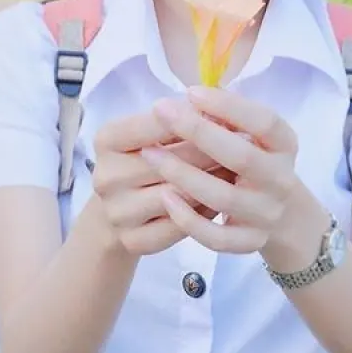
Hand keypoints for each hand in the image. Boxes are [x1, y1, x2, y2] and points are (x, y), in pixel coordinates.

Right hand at [91, 109, 235, 256]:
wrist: (120, 207)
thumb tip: (222, 112)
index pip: (156, 123)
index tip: (227, 115)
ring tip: (239, 171)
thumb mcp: (154, 130)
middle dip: (212, 151)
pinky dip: (205, 214)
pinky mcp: (132, 240)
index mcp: (107, 139)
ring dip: (213, 183)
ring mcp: (117, 212)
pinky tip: (221, 201)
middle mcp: (105, 176)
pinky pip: (180, 228)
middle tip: (246, 144)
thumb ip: (181, 118)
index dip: (195, 118)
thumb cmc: (147, 156)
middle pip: (171, 161)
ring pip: (179, 196)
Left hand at [142, 88, 328, 260]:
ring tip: (150, 154)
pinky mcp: (250, 242)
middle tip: (161, 111)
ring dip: (183, 174)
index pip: (265, 122)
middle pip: (242, 156)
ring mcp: (267, 214)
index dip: (229, 106)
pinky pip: (217, 237)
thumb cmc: (253, 162)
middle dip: (198, 132)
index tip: (191, 92)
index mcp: (284, 145)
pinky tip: (165, 197)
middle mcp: (281, 179)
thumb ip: (227, 119)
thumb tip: (188, 100)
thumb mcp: (251, 136)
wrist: (281, 215)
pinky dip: (189, 219)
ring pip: (224, 198)